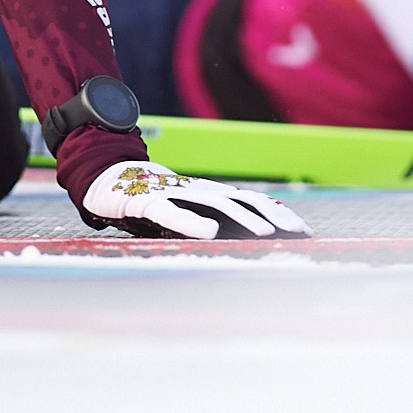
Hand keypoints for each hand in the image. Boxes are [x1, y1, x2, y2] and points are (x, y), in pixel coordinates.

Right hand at [75, 160, 310, 239]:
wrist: (105, 173)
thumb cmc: (149, 199)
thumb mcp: (187, 210)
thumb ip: (213, 221)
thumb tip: (249, 239)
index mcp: (210, 194)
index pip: (254, 201)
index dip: (281, 214)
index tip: (307, 232)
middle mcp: (199, 191)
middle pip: (244, 201)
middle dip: (274, 217)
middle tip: (301, 235)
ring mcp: (175, 194)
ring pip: (215, 205)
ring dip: (243, 220)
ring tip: (265, 235)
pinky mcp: (149, 200)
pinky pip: (172, 212)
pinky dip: (192, 222)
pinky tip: (210, 233)